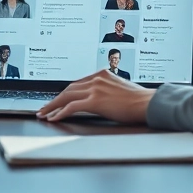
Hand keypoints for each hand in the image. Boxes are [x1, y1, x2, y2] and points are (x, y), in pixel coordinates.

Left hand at [37, 70, 154, 123]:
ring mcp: (95, 88)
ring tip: (44, 115)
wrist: (148, 103)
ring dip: (53, 106)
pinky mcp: (95, 100)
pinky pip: (71, 106)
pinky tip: (54, 118)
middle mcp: (96, 79)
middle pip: (69, 89)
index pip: (78, 83)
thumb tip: (100, 99)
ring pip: (66, 96)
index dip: (65, 93)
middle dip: (55, 99)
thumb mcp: (120, 89)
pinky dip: (60, 112)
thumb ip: (107, 90)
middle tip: (44, 108)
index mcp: (102, 74)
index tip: (57, 100)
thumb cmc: (139, 100)